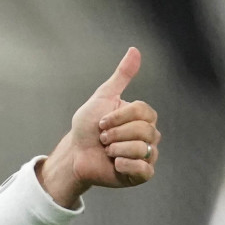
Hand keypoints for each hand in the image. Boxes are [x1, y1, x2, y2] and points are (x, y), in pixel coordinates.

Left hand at [39, 47, 160, 206]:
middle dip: (115, 134)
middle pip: (143, 130)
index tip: (101, 122)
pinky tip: (114, 164)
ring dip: (116, 150)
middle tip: (102, 139)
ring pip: (141, 149)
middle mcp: (150, 135)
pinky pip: (144, 170)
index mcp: (144, 117)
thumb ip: (121, 76)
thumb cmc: (87, 127)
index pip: (142, 111)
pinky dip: (124, 166)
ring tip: (107, 151)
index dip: (118, 117)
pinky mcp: (141, 175)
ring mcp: (147, 155)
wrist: (74, 154)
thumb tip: (135, 49)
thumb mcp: (103, 97)